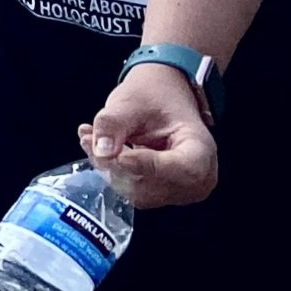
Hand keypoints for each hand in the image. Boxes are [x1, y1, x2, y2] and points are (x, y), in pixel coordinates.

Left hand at [80, 63, 218, 208]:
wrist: (163, 99)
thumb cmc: (154, 96)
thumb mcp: (130, 101)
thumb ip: (114, 123)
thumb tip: (102, 152)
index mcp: (201, 149)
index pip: (181, 169)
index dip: (147, 166)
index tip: (118, 156)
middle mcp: (199, 178)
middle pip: (154, 184)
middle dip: (116, 165)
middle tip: (89, 137)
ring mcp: (182, 191)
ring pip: (139, 192)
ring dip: (109, 169)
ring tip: (91, 139)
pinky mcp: (163, 194)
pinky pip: (134, 192)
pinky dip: (112, 173)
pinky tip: (100, 150)